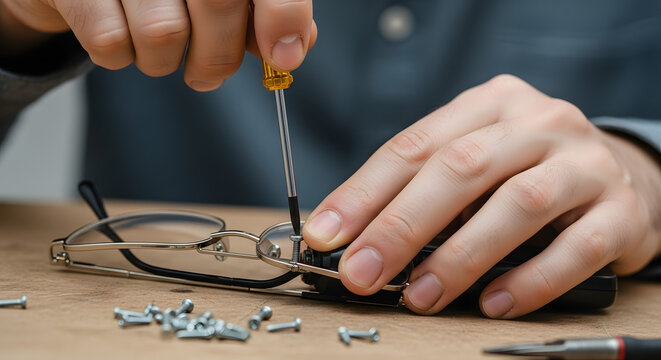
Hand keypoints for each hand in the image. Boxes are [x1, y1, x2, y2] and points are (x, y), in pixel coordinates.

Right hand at [0, 0, 315, 90]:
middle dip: (220, 58)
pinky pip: (111, 44)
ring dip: (166, 63)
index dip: (282, 15)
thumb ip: (264, 13)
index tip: (284, 58)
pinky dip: (124, 58)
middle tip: (209, 74)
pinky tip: (124, 37)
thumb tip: (294, 45)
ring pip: (163, 34)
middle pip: (218, 4)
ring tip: (159, 49)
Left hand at [302, 75, 660, 317]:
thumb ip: (425, 190)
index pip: (415, 145)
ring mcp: (585, 163)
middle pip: (461, 168)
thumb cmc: (527, 171)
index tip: (327, 234)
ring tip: (420, 296)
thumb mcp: (476, 162)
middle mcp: (540, 122)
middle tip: (362, 273)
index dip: (365, 192)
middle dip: (401, 226)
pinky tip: (494, 303)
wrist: (621, 177)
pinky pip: (577, 247)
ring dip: (460, 257)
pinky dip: (531, 280)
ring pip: (518, 204)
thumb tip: (359, 239)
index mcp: (490, 104)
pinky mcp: (622, 209)